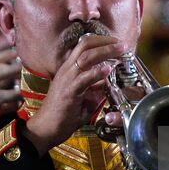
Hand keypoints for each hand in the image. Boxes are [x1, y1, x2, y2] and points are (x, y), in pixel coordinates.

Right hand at [21, 34, 123, 154]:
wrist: (45, 128)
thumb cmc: (62, 114)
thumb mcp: (82, 97)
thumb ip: (94, 88)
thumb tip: (107, 83)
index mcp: (69, 69)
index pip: (84, 45)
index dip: (101, 41)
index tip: (116, 43)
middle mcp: (67, 70)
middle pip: (86, 45)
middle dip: (106, 42)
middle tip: (122, 43)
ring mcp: (67, 79)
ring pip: (86, 57)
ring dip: (106, 51)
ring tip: (120, 50)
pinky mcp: (69, 91)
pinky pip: (84, 78)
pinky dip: (97, 72)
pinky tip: (108, 70)